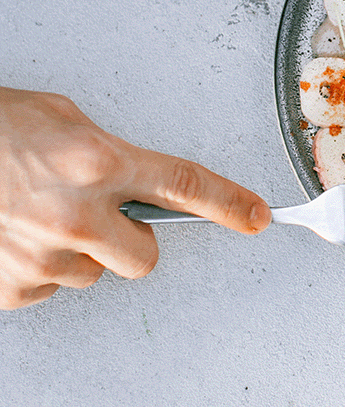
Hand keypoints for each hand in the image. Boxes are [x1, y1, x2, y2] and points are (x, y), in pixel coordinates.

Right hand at [0, 88, 270, 309]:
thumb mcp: (60, 118)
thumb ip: (107, 152)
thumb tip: (135, 178)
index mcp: (98, 162)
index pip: (186, 186)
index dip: (229, 204)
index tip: (258, 217)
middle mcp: (78, 214)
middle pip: (146, 257)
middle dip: (132, 241)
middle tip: (100, 217)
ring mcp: (43, 256)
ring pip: (95, 273)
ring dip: (79, 252)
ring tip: (36, 216)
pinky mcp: (12, 288)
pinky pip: (50, 288)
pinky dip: (38, 268)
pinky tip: (12, 235)